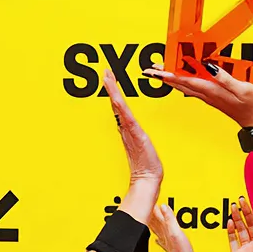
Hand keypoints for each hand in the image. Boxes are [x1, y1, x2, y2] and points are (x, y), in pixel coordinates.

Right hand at [105, 68, 161, 221]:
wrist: (147, 179)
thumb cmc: (146, 166)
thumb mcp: (143, 148)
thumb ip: (138, 139)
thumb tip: (136, 135)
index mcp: (128, 129)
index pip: (120, 107)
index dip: (114, 93)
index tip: (110, 80)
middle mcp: (126, 128)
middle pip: (116, 103)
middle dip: (111, 87)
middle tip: (105, 72)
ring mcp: (129, 130)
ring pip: (119, 106)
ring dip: (113, 91)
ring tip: (108, 77)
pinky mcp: (134, 133)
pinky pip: (126, 116)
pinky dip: (120, 105)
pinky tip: (116, 96)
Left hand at [143, 62, 252, 128]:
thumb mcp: (243, 89)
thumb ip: (226, 78)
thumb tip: (210, 67)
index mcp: (212, 90)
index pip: (186, 80)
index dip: (170, 74)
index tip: (157, 71)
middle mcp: (207, 94)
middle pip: (180, 83)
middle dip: (164, 76)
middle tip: (150, 70)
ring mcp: (209, 96)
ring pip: (184, 86)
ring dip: (170, 79)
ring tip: (159, 73)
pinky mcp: (213, 97)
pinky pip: (192, 88)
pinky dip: (182, 82)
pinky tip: (179, 80)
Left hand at [147, 203, 195, 251]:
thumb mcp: (177, 232)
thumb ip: (170, 219)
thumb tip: (163, 206)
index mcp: (165, 229)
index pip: (155, 213)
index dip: (151, 204)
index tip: (148, 196)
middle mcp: (163, 234)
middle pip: (153, 219)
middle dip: (150, 211)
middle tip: (147, 202)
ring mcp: (166, 240)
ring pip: (156, 227)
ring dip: (153, 220)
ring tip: (149, 214)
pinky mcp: (170, 246)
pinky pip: (161, 237)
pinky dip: (159, 233)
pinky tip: (157, 234)